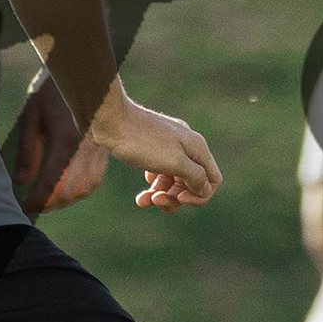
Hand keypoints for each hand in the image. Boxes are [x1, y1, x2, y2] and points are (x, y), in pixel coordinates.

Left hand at [6, 74, 111, 214]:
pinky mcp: (104, 148)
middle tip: (32, 205)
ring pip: (86, 188)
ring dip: (66, 200)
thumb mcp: (31, 117)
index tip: (23, 206)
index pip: (50, 183)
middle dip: (50, 204)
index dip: (36, 201)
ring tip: (48, 200)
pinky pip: (95, 179)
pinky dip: (81, 190)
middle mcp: (86, 148)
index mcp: (65, 140)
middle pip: (70, 192)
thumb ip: (28, 152)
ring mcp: (98, 149)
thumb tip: (21, 182)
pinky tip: (66, 189)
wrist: (81, 73)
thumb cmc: (50, 92)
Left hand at [87, 93, 220, 210]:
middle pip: (192, 184)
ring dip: (162, 196)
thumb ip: (195, 177)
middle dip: (176, 198)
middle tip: (156, 201)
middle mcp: (186, 147)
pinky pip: (159, 176)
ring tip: (143, 200)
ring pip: (174, 183)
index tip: (181, 198)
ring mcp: (169, 148)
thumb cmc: (142, 141)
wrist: (109, 120)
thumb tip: (205, 189)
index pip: (213, 180)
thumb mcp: (174, 162)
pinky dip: (152, 188)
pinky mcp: (152, 150)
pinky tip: (140, 193)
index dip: (200, 195)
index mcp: (197, 148)